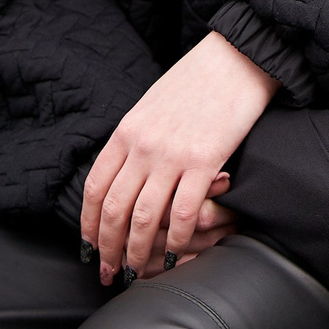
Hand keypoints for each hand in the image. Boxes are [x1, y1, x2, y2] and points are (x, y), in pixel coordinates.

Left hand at [82, 32, 277, 283]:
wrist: (239, 55)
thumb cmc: (199, 79)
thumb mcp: (153, 104)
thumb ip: (137, 138)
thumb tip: (125, 172)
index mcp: (127, 130)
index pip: (95, 188)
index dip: (89, 225)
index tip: (89, 248)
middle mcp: (143, 145)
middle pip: (113, 210)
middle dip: (107, 248)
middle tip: (108, 273)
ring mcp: (172, 154)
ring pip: (143, 218)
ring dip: (136, 251)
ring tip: (137, 271)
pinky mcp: (205, 161)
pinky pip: (182, 212)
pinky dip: (175, 239)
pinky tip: (176, 252)